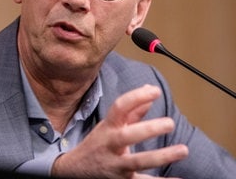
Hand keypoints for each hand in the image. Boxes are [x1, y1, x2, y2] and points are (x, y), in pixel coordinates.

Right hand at [51, 84, 187, 177]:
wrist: (76, 170)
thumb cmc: (99, 143)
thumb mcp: (110, 125)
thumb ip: (131, 110)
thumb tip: (147, 90)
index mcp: (109, 126)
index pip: (120, 107)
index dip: (137, 97)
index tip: (155, 91)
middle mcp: (111, 144)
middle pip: (128, 135)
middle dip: (149, 129)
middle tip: (170, 123)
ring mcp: (116, 164)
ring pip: (138, 161)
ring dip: (161, 156)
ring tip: (183, 150)